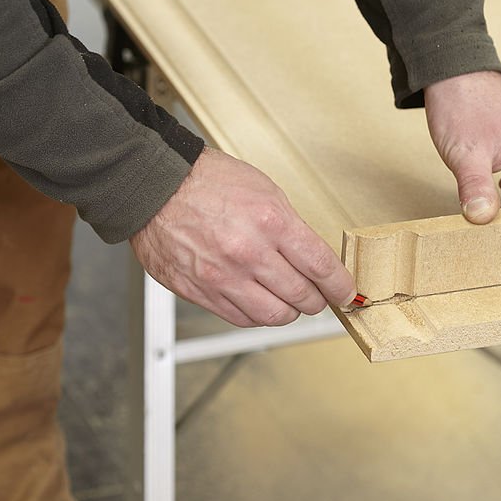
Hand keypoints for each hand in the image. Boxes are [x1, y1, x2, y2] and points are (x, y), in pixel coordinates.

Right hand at [130, 147, 355, 326]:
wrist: (154, 186)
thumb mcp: (264, 190)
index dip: (340, 286)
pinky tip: (259, 301)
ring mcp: (223, 276)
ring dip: (288, 312)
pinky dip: (257, 315)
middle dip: (317, 301)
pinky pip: (241, 318)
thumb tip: (312, 259)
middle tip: (317, 296)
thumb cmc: (207, 182)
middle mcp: (248, 252)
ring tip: (288, 301)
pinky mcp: (201, 291)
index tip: (346, 292)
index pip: (320, 266)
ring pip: (274, 315)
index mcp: (271, 221)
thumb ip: (290, 228)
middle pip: (302, 296)